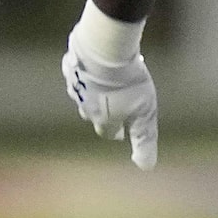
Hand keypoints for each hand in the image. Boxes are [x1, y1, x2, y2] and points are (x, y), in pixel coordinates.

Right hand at [63, 5, 158, 169]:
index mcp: (103, 118)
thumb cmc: (128, 84)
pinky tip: (93, 68)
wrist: (104, 51)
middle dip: (103, 114)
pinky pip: (77, 73)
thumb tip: (146, 166)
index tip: (122, 134)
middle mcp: (85, 105)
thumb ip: (144, 140)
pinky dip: (85, 74)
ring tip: (106, 88)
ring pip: (84, 94)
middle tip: (113, 110)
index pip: (108, 132)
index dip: (117, 133)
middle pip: (93, 114)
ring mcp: (75, 85)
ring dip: (94, 93)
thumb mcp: (145, 114)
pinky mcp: (71, 66)